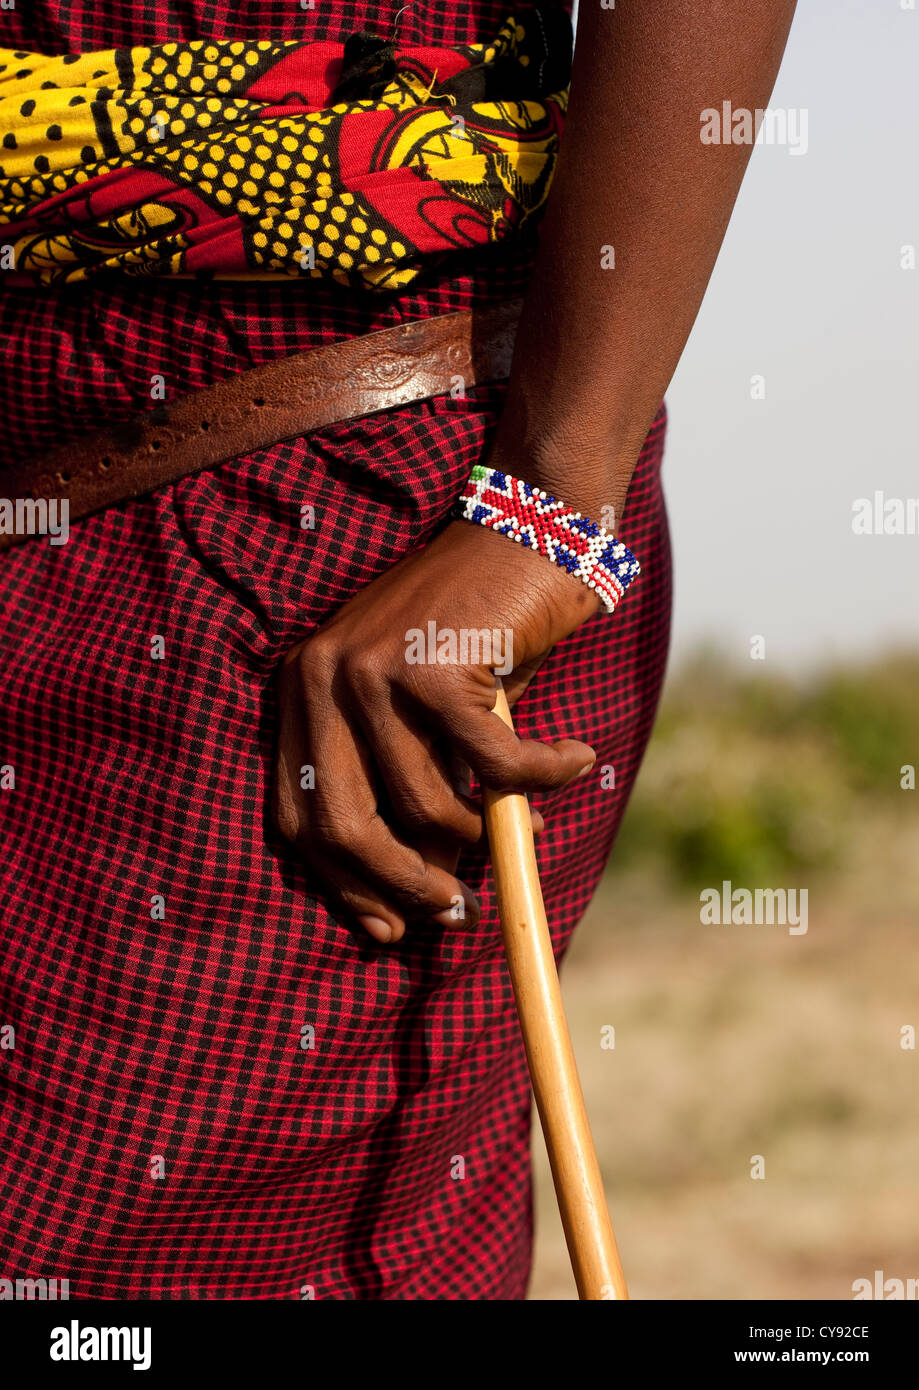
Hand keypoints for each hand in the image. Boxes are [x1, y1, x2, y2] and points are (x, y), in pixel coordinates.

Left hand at [273, 518, 600, 943]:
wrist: (520, 527)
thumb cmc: (474, 625)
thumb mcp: (422, 703)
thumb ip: (408, 774)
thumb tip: (428, 878)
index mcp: (304, 690)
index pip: (300, 815)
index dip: (342, 883)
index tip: (388, 926)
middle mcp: (322, 679)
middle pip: (343, 826)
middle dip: (402, 885)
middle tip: (455, 909)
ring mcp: (371, 671)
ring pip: (424, 804)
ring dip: (483, 835)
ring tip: (525, 834)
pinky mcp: (432, 666)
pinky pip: (494, 763)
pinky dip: (540, 776)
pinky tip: (570, 763)